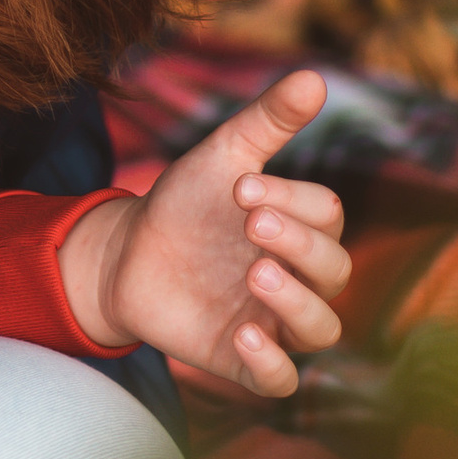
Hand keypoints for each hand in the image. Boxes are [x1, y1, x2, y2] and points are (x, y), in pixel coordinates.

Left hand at [57, 68, 350, 397]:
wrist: (123, 251)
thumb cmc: (184, 203)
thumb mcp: (221, 156)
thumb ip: (267, 121)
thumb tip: (315, 77)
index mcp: (302, 226)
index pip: (328, 216)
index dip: (295, 202)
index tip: (241, 189)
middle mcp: (300, 277)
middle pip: (334, 270)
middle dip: (299, 246)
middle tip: (251, 225)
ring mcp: (275, 321)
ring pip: (321, 328)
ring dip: (297, 302)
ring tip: (256, 273)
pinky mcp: (243, 359)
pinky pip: (281, 381)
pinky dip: (272, 364)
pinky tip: (246, 335)